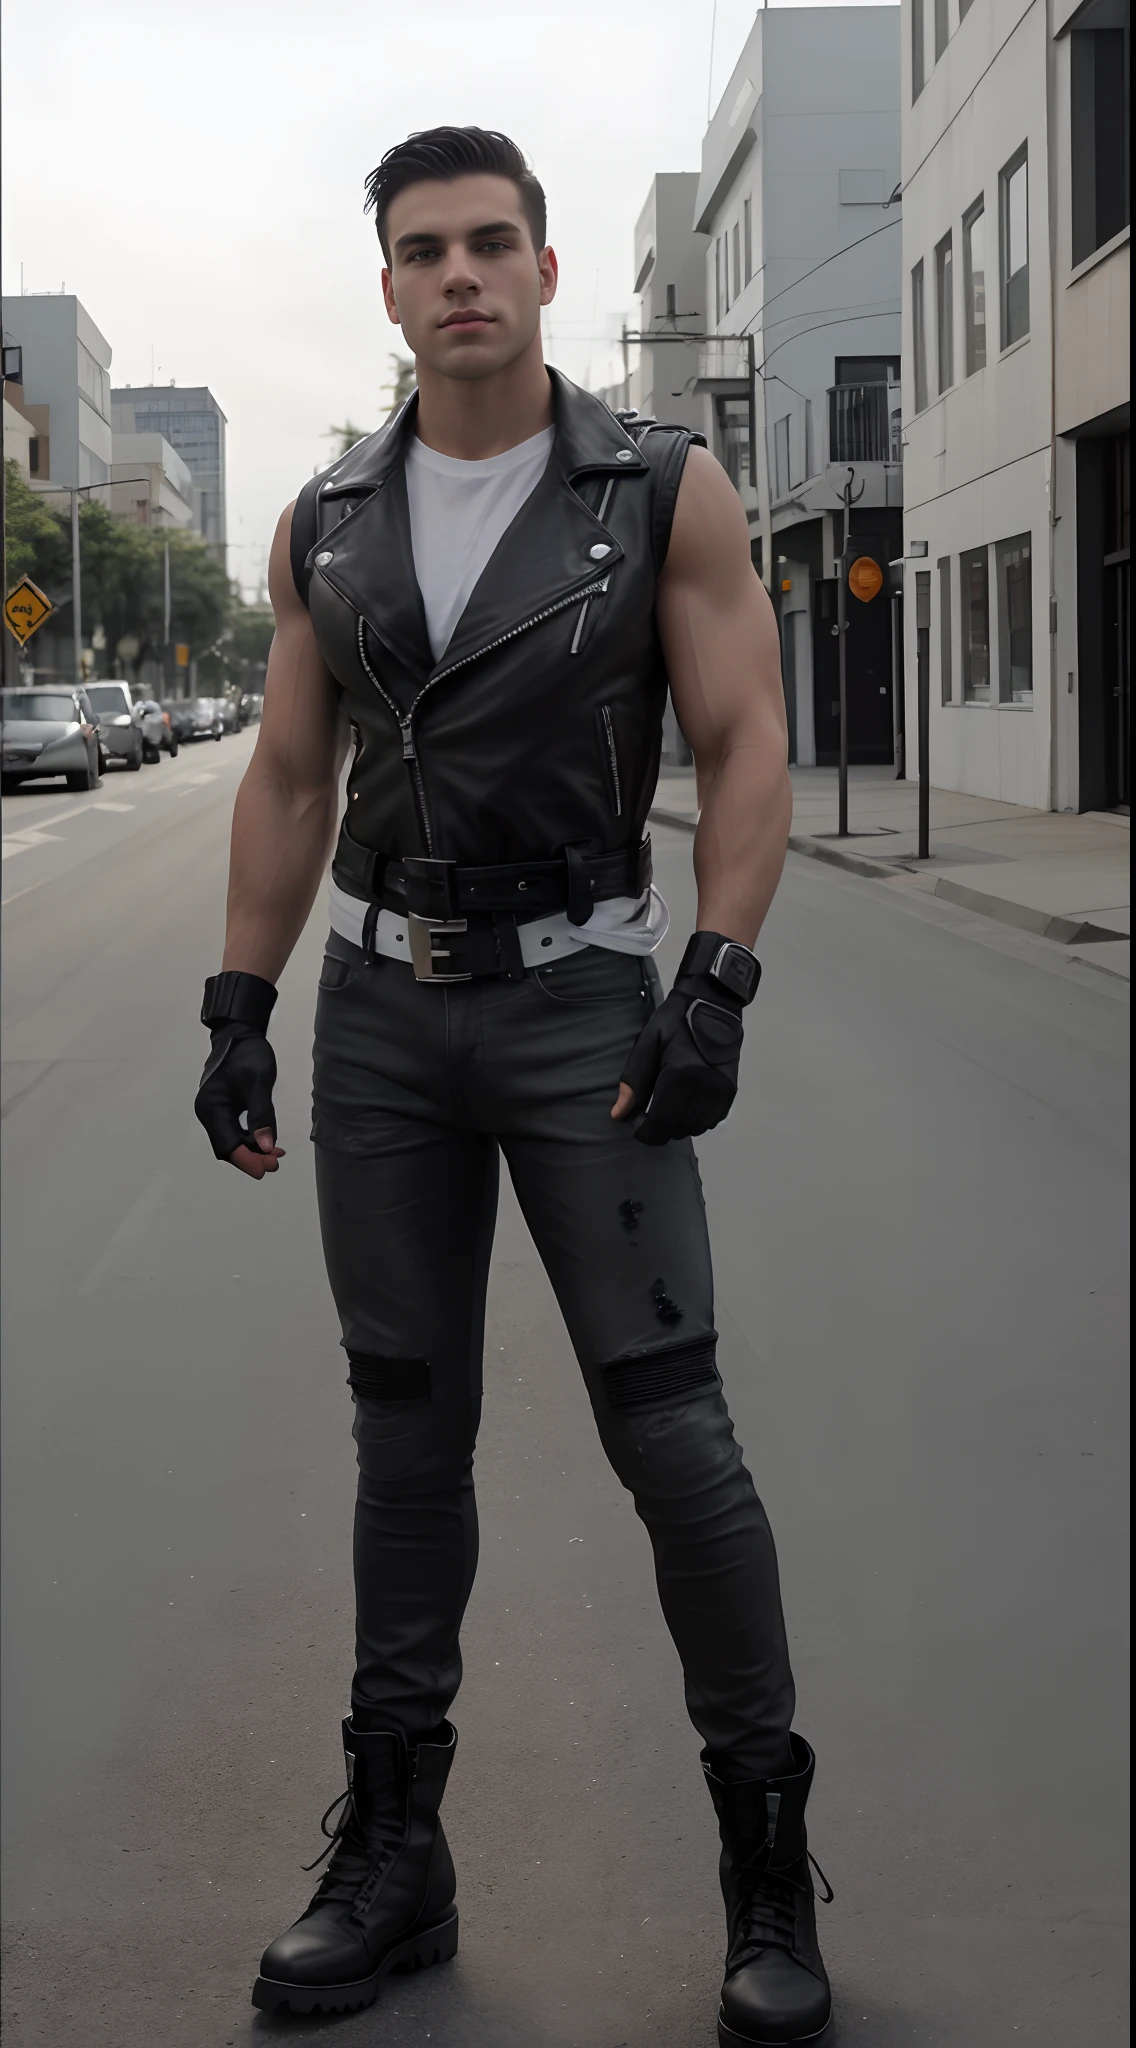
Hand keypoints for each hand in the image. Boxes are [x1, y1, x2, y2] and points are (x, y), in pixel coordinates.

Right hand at [194, 1020, 285, 1178]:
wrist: (240, 1033)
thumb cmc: (247, 1053)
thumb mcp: (260, 1083)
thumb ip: (262, 1115)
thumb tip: (266, 1146)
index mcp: (212, 1107)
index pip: (226, 1145)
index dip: (246, 1160)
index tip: (266, 1169)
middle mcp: (209, 1112)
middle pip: (227, 1147)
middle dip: (251, 1157)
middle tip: (275, 1163)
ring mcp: (215, 1111)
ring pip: (232, 1141)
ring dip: (252, 1150)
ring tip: (276, 1154)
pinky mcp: (224, 1109)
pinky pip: (235, 1131)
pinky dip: (250, 1139)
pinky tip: (267, 1142)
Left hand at [613, 986, 742, 1143]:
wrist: (713, 1004)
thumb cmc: (675, 1022)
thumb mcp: (648, 1044)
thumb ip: (634, 1081)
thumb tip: (619, 1115)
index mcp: (680, 1074)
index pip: (661, 1121)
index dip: (646, 1132)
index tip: (636, 1128)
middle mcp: (704, 1087)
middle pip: (678, 1128)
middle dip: (660, 1129)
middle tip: (647, 1117)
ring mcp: (721, 1091)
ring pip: (696, 1127)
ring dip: (678, 1125)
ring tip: (667, 1109)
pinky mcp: (731, 1091)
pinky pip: (712, 1120)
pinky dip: (696, 1119)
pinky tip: (686, 1105)